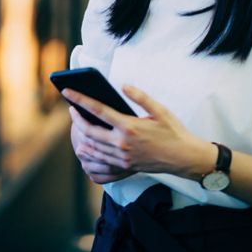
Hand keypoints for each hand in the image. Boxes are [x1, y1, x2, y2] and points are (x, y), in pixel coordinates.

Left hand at [64, 85, 216, 178]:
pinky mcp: (124, 166)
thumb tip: (123, 85)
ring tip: (77, 124)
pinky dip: (90, 150)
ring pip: (92, 147)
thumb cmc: (173, 132)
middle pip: (89, 131)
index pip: (98, 110)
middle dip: (76, 119)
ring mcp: (122, 157)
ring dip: (81, 135)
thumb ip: (140, 97)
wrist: (183, 158)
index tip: (67, 92)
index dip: (80, 100)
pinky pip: (100, 159)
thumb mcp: (160, 110)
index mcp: (129, 126)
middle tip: (71, 109)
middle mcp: (122, 143)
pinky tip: (87, 143)